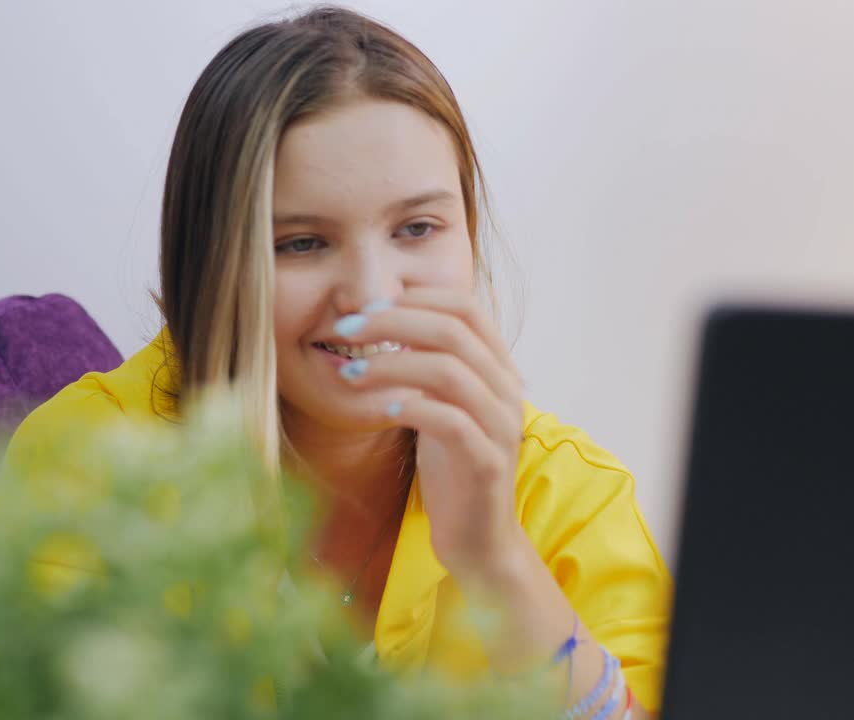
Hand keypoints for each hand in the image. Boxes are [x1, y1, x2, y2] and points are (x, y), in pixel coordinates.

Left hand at [333, 289, 528, 578]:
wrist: (478, 539)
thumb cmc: (451, 468)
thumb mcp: (438, 405)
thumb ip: (424, 365)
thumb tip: (378, 319)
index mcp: (498, 369)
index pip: (466, 306)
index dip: (415, 296)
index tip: (366, 307)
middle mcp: (508, 390)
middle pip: (453, 330)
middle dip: (391, 321)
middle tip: (345, 330)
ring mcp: (502, 426)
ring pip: (450, 371)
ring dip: (391, 364)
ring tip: (351, 375)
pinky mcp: (488, 464)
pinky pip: (452, 422)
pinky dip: (413, 408)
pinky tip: (382, 412)